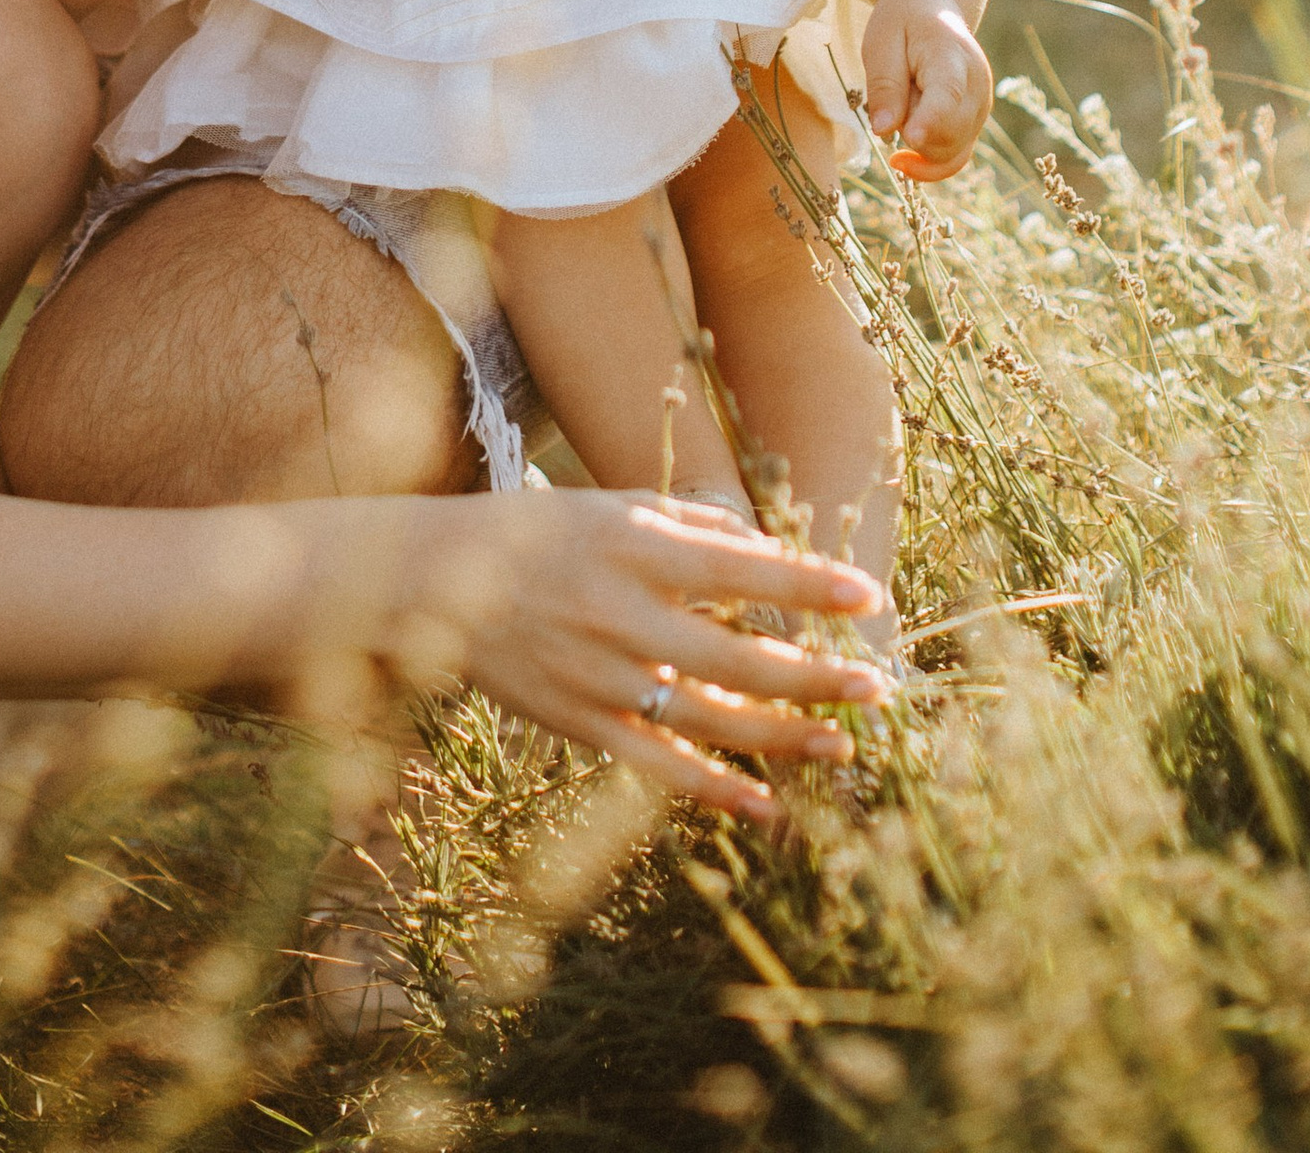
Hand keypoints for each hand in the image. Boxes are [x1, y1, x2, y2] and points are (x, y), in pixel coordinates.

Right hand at [373, 491, 886, 823]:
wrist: (434, 584)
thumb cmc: (535, 533)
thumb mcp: (610, 506)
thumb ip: (688, 524)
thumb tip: (761, 546)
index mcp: (633, 548)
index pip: (741, 569)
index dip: (807, 586)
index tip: (867, 597)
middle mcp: (622, 615)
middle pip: (739, 657)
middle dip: (815, 676)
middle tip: (875, 686)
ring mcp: (602, 677)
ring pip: (711, 719)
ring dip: (784, 736)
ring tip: (843, 744)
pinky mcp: (583, 724)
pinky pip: (661, 766)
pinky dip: (716, 788)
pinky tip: (768, 803)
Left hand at [863, 0, 992, 179]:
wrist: (932, 13)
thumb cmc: (902, 25)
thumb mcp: (881, 42)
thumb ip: (884, 85)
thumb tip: (884, 129)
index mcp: (951, 55)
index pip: (948, 94)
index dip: (931, 120)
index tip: (911, 138)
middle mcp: (976, 86)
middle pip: (949, 132)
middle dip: (911, 129)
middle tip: (895, 92)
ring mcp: (980, 108)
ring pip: (950, 151)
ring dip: (918, 142)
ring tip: (904, 102)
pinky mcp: (974, 125)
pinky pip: (956, 159)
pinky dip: (929, 165)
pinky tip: (903, 160)